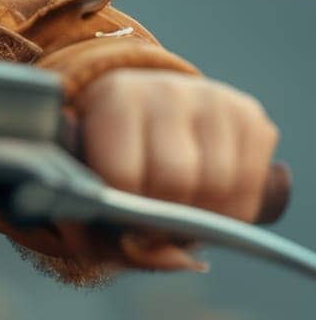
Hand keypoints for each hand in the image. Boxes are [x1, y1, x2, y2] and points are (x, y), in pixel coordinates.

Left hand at [75, 68, 279, 270]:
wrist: (147, 106)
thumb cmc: (114, 151)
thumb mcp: (96, 178)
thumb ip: (112, 229)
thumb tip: (175, 259)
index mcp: (115, 98)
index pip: (124, 172)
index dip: (128, 214)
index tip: (129, 228)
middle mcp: (166, 89)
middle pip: (177, 179)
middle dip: (168, 218)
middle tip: (159, 228)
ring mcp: (214, 99)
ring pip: (220, 185)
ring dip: (204, 219)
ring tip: (182, 217)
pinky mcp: (250, 116)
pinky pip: (252, 184)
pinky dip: (234, 211)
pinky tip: (211, 204)